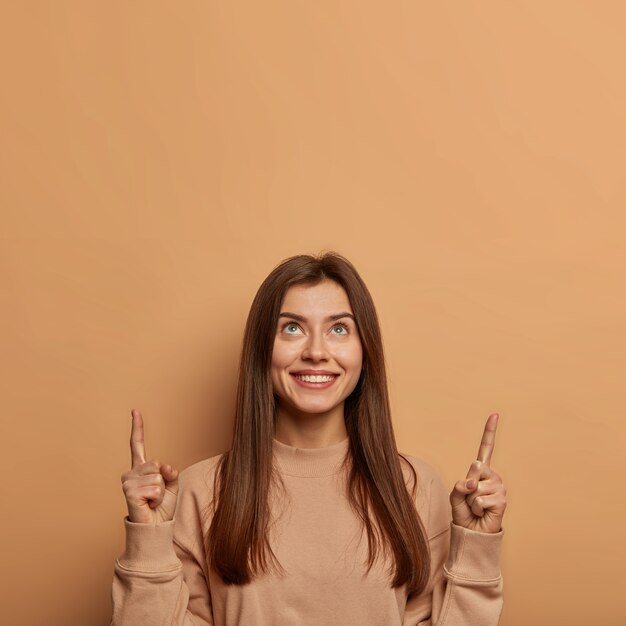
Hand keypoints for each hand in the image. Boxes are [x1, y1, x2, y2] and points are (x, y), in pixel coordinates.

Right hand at [120, 409, 178, 523]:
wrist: (154, 528)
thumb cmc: (161, 509)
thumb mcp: (172, 486)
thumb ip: (170, 472)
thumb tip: (164, 466)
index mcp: (141, 469)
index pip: (138, 444)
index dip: (138, 427)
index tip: (135, 410)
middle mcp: (131, 473)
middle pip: (156, 464)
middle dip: (163, 480)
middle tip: (155, 495)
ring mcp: (128, 481)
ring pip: (157, 476)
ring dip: (160, 491)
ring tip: (151, 501)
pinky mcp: (128, 491)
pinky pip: (155, 487)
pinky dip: (157, 498)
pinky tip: (148, 505)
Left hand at [449, 413, 506, 533]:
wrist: (473, 532)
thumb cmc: (464, 512)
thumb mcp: (455, 494)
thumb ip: (460, 485)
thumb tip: (473, 482)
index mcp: (480, 471)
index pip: (486, 447)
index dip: (490, 431)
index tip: (495, 414)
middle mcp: (493, 475)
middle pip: (475, 467)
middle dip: (467, 485)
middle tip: (471, 498)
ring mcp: (499, 486)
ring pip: (476, 486)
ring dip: (470, 500)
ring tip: (477, 507)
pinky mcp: (502, 499)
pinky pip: (480, 499)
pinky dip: (476, 508)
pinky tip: (483, 512)